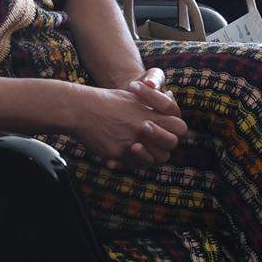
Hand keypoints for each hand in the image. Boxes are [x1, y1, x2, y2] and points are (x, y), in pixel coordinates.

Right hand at [66, 77, 184, 165]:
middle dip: (165, 146)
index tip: (165, 131)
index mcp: (151, 113)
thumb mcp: (134, 96)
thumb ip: (154, 101)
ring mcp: (132, 142)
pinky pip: (130, 165)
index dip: (174, 131)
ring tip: (136, 151)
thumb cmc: (107, 101)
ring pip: (154, 159)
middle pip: (171, 145)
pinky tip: (117, 159)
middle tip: (151, 142)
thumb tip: (172, 97)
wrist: (82, 109)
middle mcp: (145, 128)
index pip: (180, 128)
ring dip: (149, 157)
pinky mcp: (119, 152)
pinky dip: (126, 163)